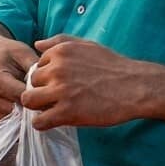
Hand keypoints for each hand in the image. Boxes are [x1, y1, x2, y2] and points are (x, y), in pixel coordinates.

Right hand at [0, 21, 40, 122]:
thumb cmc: (5, 52)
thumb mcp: (22, 52)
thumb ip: (35, 68)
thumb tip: (49, 84)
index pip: (22, 97)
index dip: (39, 97)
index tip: (50, 94)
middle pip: (17, 112)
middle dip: (33, 108)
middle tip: (44, 100)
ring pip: (12, 121)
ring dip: (24, 115)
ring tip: (32, 103)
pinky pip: (4, 123)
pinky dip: (15, 119)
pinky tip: (21, 107)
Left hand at [20, 34, 161, 129]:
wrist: (136, 86)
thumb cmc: (113, 66)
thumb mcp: (87, 45)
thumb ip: (59, 42)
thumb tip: (37, 44)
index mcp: (60, 52)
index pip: (36, 66)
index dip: (46, 77)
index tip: (59, 84)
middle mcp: (57, 69)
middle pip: (30, 83)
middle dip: (40, 91)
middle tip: (56, 98)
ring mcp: (61, 91)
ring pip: (28, 101)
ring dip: (37, 107)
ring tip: (52, 109)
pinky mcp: (67, 112)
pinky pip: (39, 121)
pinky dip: (43, 123)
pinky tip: (55, 121)